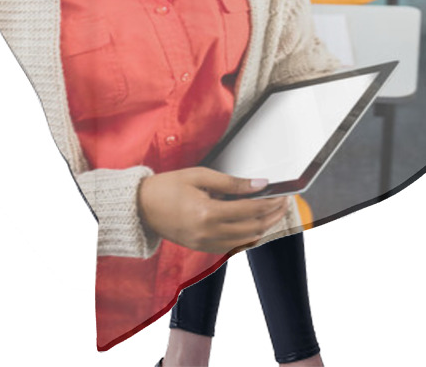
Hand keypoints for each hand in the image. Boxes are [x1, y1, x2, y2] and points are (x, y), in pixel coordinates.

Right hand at [138, 168, 289, 253]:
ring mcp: (204, 244)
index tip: (282, 193)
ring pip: (246, 240)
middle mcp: (207, 233)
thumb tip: (259, 184)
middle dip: (272, 215)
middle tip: (285, 202)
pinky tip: (255, 224)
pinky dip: (247, 236)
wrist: (141, 207)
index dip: (270, 202)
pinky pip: (233, 246)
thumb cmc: (167, 187)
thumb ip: (232, 183)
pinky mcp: (202, 248)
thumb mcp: (200, 176)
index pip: (250, 209)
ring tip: (273, 212)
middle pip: (253, 227)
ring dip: (264, 226)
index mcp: (207, 212)